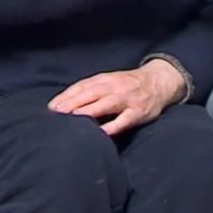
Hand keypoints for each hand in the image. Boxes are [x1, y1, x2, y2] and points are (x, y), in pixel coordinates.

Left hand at [47, 60, 185, 135]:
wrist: (160, 82)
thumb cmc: (129, 85)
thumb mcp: (110, 81)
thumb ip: (90, 89)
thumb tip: (62, 103)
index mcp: (107, 79)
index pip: (84, 86)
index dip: (67, 95)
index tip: (52, 107)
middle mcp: (116, 87)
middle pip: (92, 94)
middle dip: (74, 102)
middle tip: (57, 112)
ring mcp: (128, 100)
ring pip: (107, 104)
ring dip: (90, 110)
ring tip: (74, 117)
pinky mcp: (139, 112)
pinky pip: (125, 120)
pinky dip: (114, 126)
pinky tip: (102, 132)